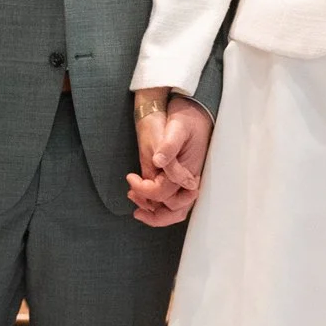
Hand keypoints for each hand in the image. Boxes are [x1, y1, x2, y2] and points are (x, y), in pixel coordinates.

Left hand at [127, 89, 211, 227]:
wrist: (195, 111)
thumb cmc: (186, 118)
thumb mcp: (177, 127)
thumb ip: (169, 146)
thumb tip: (157, 161)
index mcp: (189, 171)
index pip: (164, 193)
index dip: (144, 189)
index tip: (130, 178)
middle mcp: (190, 181)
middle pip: (174, 211)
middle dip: (153, 214)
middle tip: (133, 200)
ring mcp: (187, 182)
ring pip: (175, 210)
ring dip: (155, 212)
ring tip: (135, 199)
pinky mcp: (183, 179)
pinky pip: (173, 201)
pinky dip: (159, 205)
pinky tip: (143, 195)